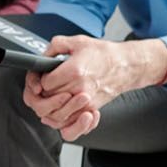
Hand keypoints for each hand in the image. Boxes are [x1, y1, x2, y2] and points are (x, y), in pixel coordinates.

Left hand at [23, 36, 166, 140]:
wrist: (126, 65)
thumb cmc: (104, 54)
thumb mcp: (77, 41)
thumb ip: (56, 46)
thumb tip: (42, 57)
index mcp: (74, 71)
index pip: (45, 84)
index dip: (40, 80)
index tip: (43, 76)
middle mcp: (80, 88)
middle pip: (48, 100)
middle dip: (42, 94)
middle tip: (43, 87)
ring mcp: (86, 101)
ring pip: (56, 115)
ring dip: (50, 108)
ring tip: (50, 98)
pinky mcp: (91, 109)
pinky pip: (71, 124)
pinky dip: (62, 120)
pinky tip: (60, 109)